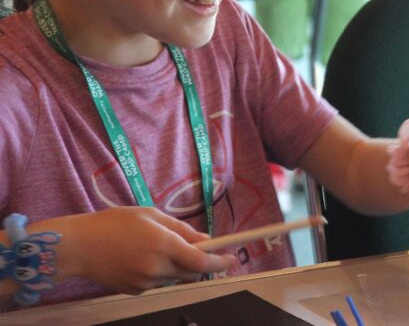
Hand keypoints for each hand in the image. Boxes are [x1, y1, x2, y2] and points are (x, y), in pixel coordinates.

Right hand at [56, 207, 235, 294]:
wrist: (78, 247)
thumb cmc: (113, 223)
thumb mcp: (151, 215)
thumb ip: (180, 228)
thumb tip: (203, 240)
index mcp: (164, 245)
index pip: (201, 261)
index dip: (220, 262)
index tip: (232, 259)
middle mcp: (158, 268)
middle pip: (192, 270)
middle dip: (199, 260)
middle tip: (194, 245)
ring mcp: (146, 282)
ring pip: (175, 276)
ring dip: (177, 264)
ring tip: (155, 246)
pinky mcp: (134, 290)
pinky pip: (158, 281)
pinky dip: (160, 271)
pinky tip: (141, 257)